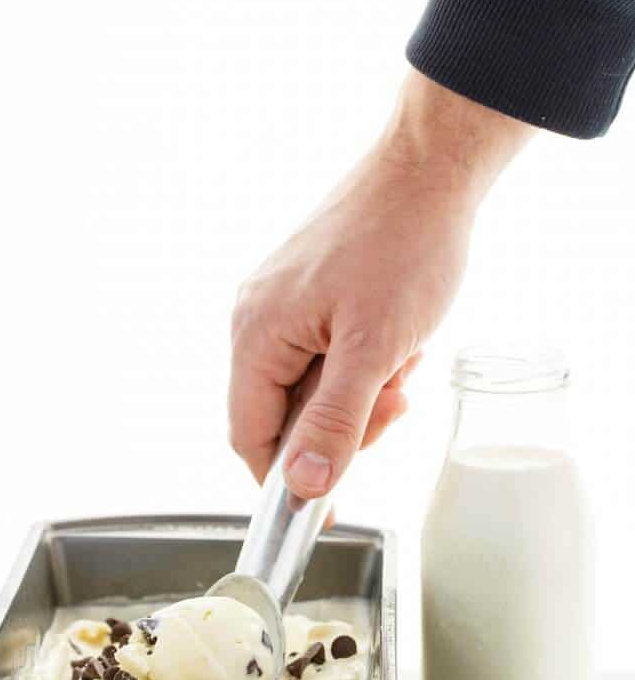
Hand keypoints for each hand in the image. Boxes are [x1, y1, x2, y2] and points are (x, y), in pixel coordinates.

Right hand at [229, 71, 532, 498]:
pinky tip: (396, 342)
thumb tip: (303, 485)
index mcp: (256, 335)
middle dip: (342, 424)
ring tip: (399, 361)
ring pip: (311, 390)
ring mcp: (281, 307)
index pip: (250, 437)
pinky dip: (363, 366)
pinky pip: (327, 358)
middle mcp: (256, 321)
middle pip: (283, 417)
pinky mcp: (308, 297)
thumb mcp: (374, 349)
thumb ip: (335, 421)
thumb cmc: (404, 246)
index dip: (284, 482)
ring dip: (360, 394)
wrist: (429, 170)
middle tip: (390, 403)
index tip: (325, 509)